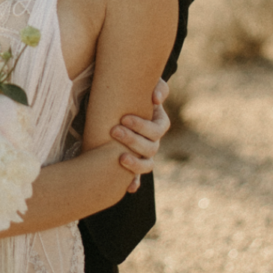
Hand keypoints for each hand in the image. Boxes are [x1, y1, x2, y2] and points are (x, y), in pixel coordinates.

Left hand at [110, 78, 170, 193]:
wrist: (117, 105)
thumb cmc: (131, 92)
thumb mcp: (143, 84)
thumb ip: (156, 85)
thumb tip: (156, 98)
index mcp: (159, 123)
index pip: (158, 129)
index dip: (142, 126)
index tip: (123, 118)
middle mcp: (154, 141)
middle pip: (151, 147)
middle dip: (133, 140)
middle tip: (114, 130)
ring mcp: (145, 155)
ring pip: (147, 165)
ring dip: (135, 164)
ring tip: (119, 157)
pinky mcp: (132, 163)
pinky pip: (137, 177)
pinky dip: (134, 183)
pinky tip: (128, 188)